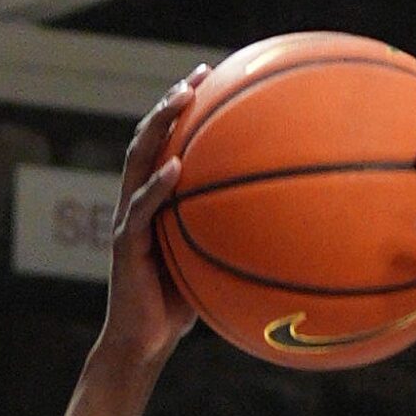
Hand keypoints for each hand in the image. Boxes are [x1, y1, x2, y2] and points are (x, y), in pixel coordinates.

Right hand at [98, 66, 208, 362]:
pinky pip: (141, 209)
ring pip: (138, 160)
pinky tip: (175, 167)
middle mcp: (138, 200)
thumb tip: (292, 225)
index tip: (215, 77)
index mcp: (157, 200)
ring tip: (181, 99)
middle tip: (199, 74)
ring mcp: (127, 218)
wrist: (144, 341)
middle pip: (150, 137)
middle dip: (172, 101)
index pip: (168, 142)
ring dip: (159, 125)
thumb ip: (236, 236)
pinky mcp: (124, 243)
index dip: (187, 110)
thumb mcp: (214, 261)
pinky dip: (157, 186)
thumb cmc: (184, 304)